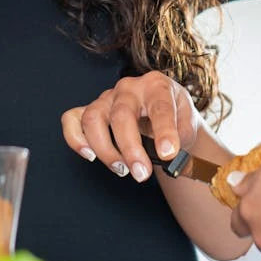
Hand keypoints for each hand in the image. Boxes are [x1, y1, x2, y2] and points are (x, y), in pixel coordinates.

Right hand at [61, 71, 201, 182]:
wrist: (166, 112)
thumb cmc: (175, 117)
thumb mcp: (188, 123)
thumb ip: (181, 138)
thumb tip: (169, 157)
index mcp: (157, 86)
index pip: (160, 107)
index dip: (164, 131)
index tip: (168, 153)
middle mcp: (129, 88)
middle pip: (122, 115)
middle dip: (131, 149)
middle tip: (141, 173)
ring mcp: (107, 98)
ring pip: (93, 119)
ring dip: (105, 149)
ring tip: (122, 169)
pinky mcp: (91, 109)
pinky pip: (72, 119)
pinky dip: (75, 138)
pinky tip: (89, 154)